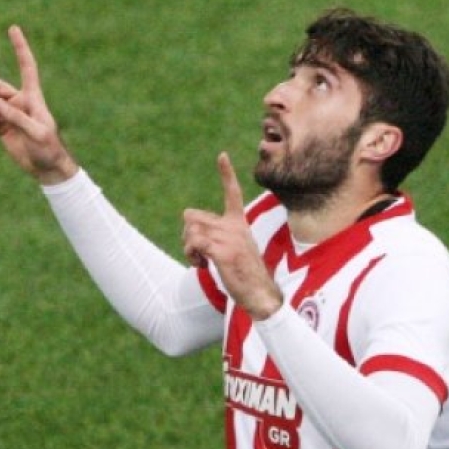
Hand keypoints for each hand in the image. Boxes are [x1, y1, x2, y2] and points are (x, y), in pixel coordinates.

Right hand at [0, 25, 77, 184]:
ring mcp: (8, 111)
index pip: (27, 66)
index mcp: (32, 97)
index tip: (13, 28)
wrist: (46, 167)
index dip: (20, 48)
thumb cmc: (48, 149)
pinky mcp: (0, 124)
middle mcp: (18, 100)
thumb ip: (18, 118)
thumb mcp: (37, 133)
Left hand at [182, 153, 283, 319]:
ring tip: (200, 261)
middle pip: (192, 217)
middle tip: (197, 251)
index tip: (222, 155)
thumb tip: (191, 226)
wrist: (260, 293)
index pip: (232, 192)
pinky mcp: (223, 252)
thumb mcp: (235, 248)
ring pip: (190, 232)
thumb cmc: (245, 273)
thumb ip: (216, 234)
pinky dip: (192, 256)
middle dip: (187, 235)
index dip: (226, 173)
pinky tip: (202, 266)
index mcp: (238, 222)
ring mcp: (229, 238)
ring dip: (188, 249)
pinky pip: (194, 244)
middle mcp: (234, 226)